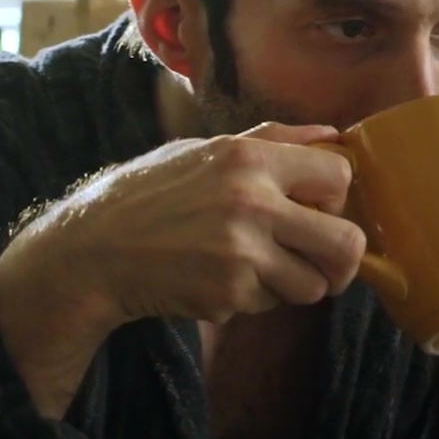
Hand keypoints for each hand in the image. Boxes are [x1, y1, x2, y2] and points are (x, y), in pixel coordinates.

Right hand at [0, 122, 365, 416]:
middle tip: (323, 261)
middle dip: (342, 260)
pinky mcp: (227, 294)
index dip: (336, 198)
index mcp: (250, 158)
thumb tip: (335, 134)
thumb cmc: (151, 193)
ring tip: (257, 267)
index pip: (340, 176)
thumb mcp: (205, 148)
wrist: (93, 250)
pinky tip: (220, 278)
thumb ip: (274, 139)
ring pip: (314, 285)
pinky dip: (256, 298)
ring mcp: (241, 253)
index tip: (318, 209)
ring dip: (294, 283)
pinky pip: (271, 304)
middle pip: (346, 242)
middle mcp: (252, 203)